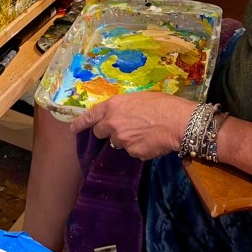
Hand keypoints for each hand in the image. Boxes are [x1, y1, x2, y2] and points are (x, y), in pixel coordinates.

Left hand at [71, 93, 196, 160]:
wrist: (177, 121)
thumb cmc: (161, 104)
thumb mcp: (138, 98)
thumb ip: (123, 108)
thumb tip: (121, 114)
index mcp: (113, 106)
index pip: (90, 116)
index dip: (80, 123)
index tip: (73, 129)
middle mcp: (113, 123)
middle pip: (100, 132)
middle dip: (108, 131)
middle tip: (122, 128)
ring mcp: (122, 140)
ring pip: (118, 143)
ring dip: (125, 140)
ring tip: (142, 132)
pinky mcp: (133, 152)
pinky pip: (132, 151)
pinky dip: (138, 148)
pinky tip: (150, 140)